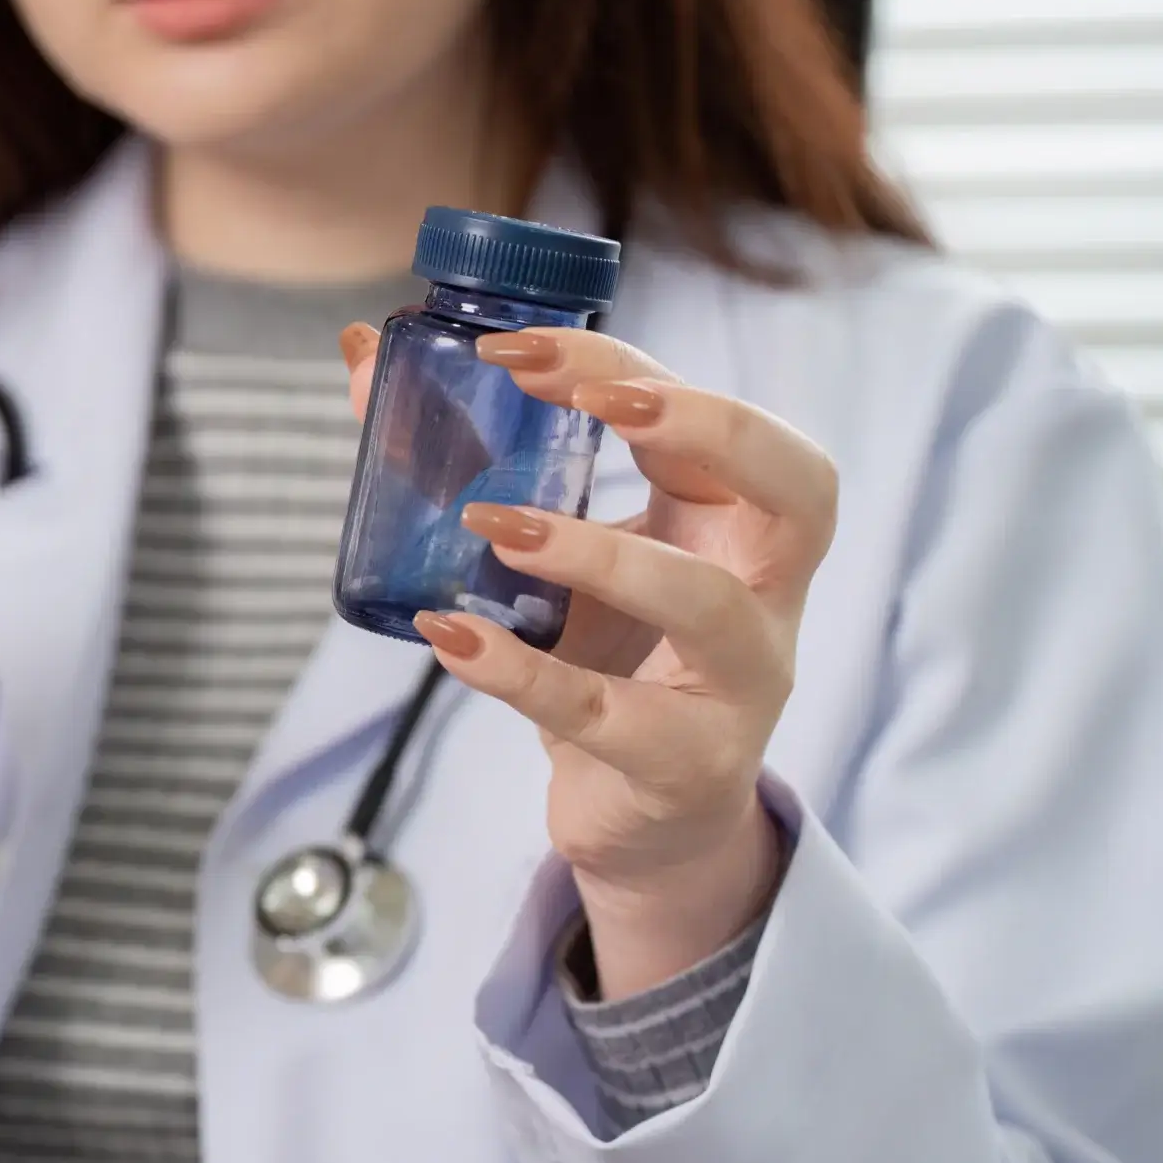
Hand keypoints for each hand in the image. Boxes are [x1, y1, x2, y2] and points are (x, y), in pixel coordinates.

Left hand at [341, 323, 823, 995]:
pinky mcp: (688, 761)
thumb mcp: (555, 553)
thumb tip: (361, 354)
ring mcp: (741, 681)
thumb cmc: (610, 657)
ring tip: (493, 523)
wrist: (641, 813)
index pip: (716, 421)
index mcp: (735, 520)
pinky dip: (523, 673)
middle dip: (708, 424)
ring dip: (599, 554)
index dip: (637, 369)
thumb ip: (469, 456)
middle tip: (596, 398)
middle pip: (801, 488)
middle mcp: (765, 590)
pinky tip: (450, 638)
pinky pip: (611, 715)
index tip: (519, 349)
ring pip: (707, 603)